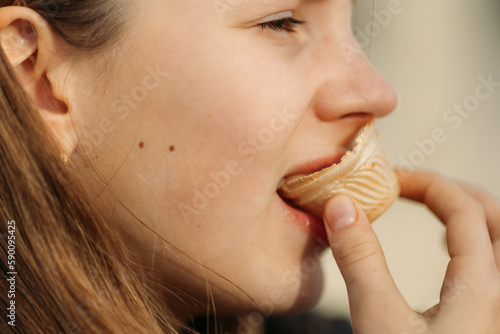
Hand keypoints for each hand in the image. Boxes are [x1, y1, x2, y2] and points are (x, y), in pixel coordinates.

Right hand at [323, 170, 499, 333]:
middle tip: (420, 187)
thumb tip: (341, 207)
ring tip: (439, 211)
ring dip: (472, 220)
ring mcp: (493, 314)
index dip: (428, 184)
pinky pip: (491, 272)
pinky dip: (473, 248)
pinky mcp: (481, 327)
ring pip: (499, 246)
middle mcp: (498, 297)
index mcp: (479, 288)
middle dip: (458, 194)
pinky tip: (449, 259)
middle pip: (496, 221)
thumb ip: (360, 261)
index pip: (465, 211)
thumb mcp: (379, 319)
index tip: (393, 179)